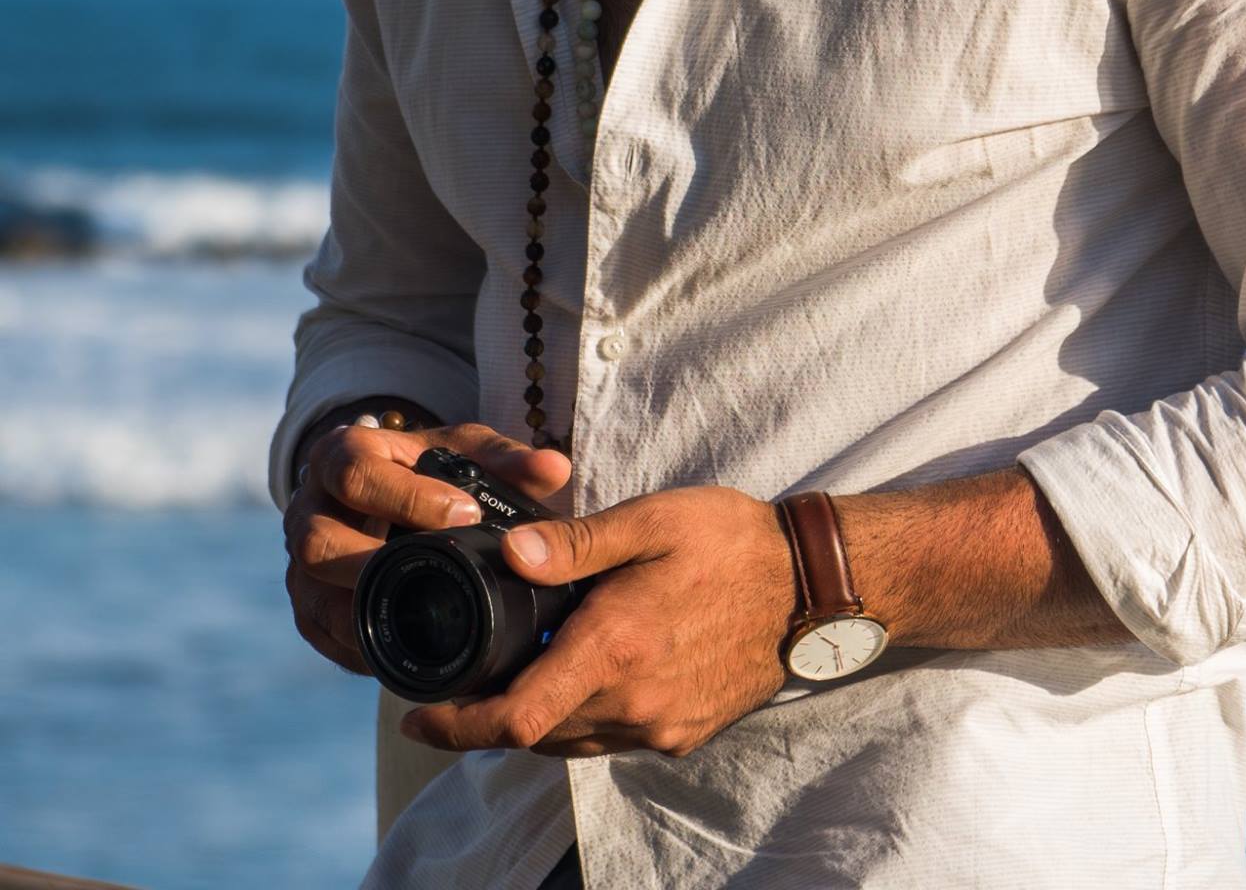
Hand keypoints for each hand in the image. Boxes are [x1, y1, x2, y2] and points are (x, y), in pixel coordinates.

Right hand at [282, 421, 572, 674]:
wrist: (384, 494)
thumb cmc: (428, 468)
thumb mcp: (464, 450)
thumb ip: (508, 459)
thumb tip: (555, 469)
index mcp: (340, 456)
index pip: (356, 472)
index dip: (407, 496)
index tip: (466, 513)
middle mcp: (307, 510)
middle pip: (315, 541)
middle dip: (373, 560)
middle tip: (437, 569)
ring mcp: (300, 566)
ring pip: (313, 597)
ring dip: (366, 613)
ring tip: (426, 619)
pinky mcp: (309, 611)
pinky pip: (325, 636)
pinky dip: (363, 646)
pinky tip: (407, 649)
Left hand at [398, 484, 794, 758]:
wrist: (812, 586)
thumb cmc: (732, 541)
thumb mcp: (653, 520)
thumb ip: (577, 543)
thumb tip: (509, 554)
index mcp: (615, 648)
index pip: (514, 718)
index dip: (456, 727)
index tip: (417, 717)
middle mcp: (634, 704)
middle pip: (533, 735)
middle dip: (488, 715)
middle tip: (463, 678)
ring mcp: (661, 727)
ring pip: (570, 741)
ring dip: (536, 715)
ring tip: (521, 667)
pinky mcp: (683, 734)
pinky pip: (610, 739)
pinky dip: (581, 716)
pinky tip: (586, 670)